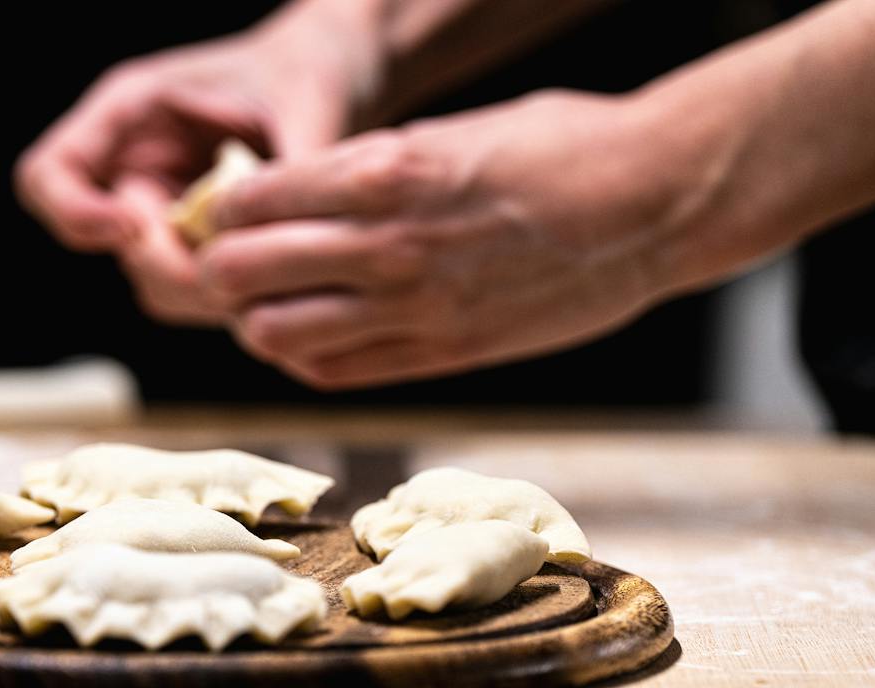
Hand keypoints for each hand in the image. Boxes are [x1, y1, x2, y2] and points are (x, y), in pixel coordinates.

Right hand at [14, 12, 377, 323]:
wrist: (327, 84)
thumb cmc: (302, 73)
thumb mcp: (297, 100)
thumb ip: (286, 163)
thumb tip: (287, 237)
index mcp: (128, 114)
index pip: (48, 175)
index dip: (75, 213)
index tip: (129, 228)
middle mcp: (133, 172)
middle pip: (112, 249)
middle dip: (169, 268)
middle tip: (232, 269)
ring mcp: (163, 219)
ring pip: (158, 285)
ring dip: (210, 290)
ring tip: (274, 266)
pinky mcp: (200, 255)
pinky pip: (199, 296)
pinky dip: (236, 298)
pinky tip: (282, 280)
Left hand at [198, 90, 700, 388]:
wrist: (654, 203)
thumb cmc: (559, 148)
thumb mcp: (449, 130)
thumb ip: (369, 169)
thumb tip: (303, 199)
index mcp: (386, 170)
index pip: (249, 201)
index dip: (220, 211)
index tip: (223, 214)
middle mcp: (389, 243)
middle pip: (243, 275)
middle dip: (221, 269)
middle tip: (228, 265)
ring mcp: (415, 307)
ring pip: (276, 335)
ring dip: (257, 320)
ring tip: (270, 304)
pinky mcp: (443, 353)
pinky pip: (336, 371)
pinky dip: (305, 357)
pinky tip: (313, 336)